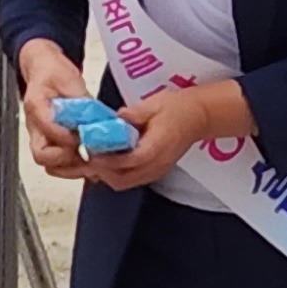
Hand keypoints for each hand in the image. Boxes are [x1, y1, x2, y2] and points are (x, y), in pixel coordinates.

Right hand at [19, 42, 96, 178]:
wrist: (43, 69)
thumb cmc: (54, 73)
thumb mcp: (69, 78)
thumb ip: (82, 101)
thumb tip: (99, 121)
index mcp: (36, 106)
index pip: (46, 128)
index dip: (67, 137)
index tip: (85, 137)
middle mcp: (35, 126)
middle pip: (42, 155)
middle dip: (67, 160)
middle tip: (90, 155)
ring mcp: (40, 137)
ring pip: (49, 164)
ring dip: (72, 168)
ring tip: (93, 163)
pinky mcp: (50, 143)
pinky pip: (57, 164)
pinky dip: (74, 168)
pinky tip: (93, 163)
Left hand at [77, 79, 248, 191]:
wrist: (199, 117)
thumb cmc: (179, 109)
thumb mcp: (154, 104)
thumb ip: (133, 114)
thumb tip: (116, 118)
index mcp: (158, 147)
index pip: (129, 161)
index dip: (107, 159)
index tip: (91, 151)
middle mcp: (156, 164)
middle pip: (122, 179)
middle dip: (101, 170)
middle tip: (87, 155)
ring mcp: (155, 171)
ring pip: (123, 183)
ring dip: (106, 173)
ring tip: (94, 157)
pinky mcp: (153, 171)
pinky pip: (130, 179)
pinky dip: (115, 173)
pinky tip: (107, 160)